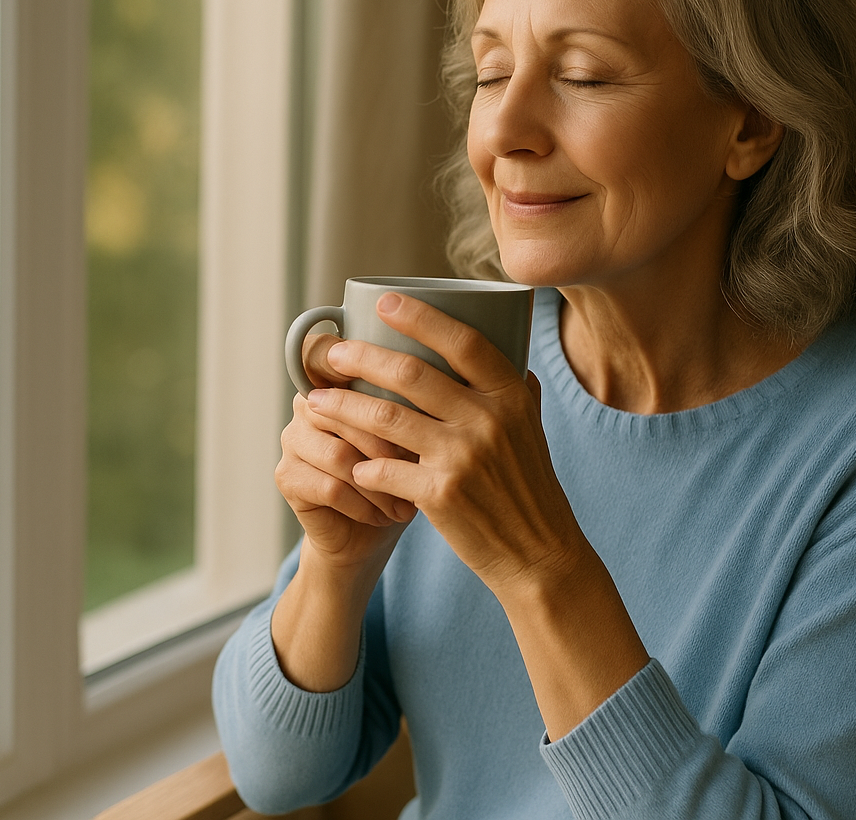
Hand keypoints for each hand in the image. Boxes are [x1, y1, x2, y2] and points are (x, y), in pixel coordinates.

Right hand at [275, 330, 417, 573]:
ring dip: (380, 482)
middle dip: (391, 444)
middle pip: (348, 410)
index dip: (366, 365)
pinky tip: (385, 515)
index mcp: (337, 378)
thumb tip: (454, 386)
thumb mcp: (421, 432)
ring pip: (340, 453)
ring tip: (406, 502)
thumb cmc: (404, 472)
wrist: (371, 532)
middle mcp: (307, 402)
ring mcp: (292, 438)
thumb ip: (423, 402)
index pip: (340, 357)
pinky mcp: (287, 476)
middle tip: (422, 467)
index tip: (410, 395)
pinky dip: (365, 504)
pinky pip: (331, 486)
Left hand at [305, 292, 649, 735]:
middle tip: (332, 354)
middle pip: (412, 374)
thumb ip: (518, 391)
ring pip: (386, 418)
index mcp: (511, 396)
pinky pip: (385, 470)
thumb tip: (509, 347)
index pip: (464, 341)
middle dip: (361, 358)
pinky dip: (362, 465)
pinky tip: (350, 464)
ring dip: (344, 407)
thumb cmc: (530, 489)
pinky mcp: (440, 494)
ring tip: (316, 400)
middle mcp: (489, 420)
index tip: (385, 302)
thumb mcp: (533, 430)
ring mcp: (463, 457)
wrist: (539, 553)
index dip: (421, 317)